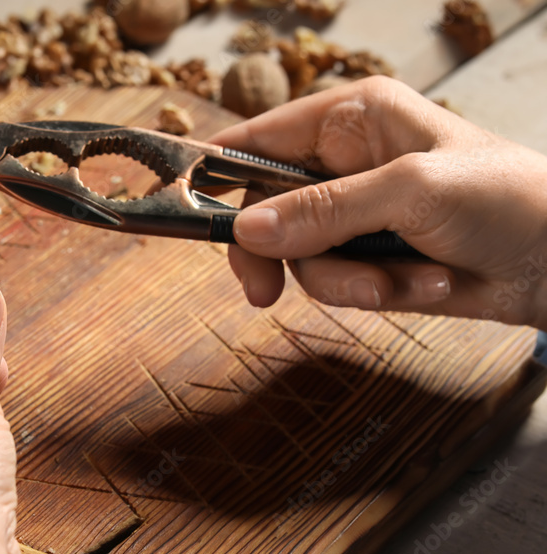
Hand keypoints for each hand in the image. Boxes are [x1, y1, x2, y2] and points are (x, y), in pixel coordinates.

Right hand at [214, 76, 546, 329]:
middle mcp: (343, 165)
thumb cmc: (509, 199)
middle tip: (264, 291)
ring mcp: (354, 216)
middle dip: (281, 254)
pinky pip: (333, 285)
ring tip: (406, 279)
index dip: (216, 174)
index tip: (184, 211)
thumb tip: (247, 228)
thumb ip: (324, 210)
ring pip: (299, 259)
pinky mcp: (367, 260)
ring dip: (349, 282)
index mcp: (351, 119)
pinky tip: (425, 285)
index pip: (257, 141)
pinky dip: (374, 295)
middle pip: (263, 211)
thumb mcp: (411, 192)